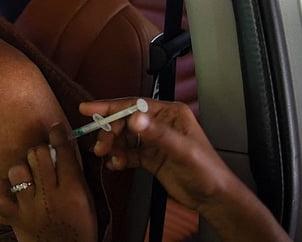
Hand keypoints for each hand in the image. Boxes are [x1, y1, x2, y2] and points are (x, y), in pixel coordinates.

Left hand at [0, 123, 96, 241]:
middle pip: (38, 155)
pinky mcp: (16, 219)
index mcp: (72, 189)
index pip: (64, 151)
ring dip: (21, 169)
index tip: (54, 129)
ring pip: (17, 171)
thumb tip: (64, 150)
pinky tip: (8, 187)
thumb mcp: (86, 200)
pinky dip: (1, 190)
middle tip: (41, 158)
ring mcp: (31, 207)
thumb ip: (76, 176)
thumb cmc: (80, 229)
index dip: (58, 135)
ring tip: (27, 174)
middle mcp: (50, 195)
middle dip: (39, 152)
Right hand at [80, 98, 289, 241]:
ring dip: (113, 145)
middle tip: (100, 143)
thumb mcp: (182, 150)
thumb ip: (158, 134)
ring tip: (105, 155)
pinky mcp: (151, 157)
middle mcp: (160, 123)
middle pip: (126, 120)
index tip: (88, 108)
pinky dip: (120, 158)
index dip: (110, 106)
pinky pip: (129, 153)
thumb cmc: (205, 170)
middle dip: (110, 130)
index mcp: (170, 113)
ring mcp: (154, 140)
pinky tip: (116, 165)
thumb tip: (134, 119)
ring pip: (125, 137)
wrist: (212, 196)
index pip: (134, 105)